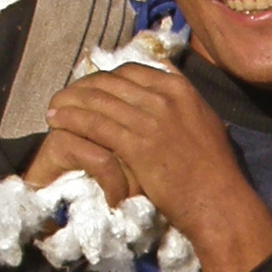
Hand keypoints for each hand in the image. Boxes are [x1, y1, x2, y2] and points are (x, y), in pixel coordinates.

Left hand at [42, 65, 271, 271]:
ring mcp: (150, 119)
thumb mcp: (205, 124)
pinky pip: (95, 124)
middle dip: (83, 87)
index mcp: (180, 89)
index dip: (105, 78)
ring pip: (98, 100)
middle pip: (111, 82)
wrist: (218, 201)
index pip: (132, 71)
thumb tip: (172, 93)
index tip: (91, 88)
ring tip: (53, 107)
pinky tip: (56, 120)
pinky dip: (72, 119)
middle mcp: (164, 97)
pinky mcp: (137, 143)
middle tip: (65, 96)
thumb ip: (184, 105)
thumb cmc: (214, 171)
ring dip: (70, 101)